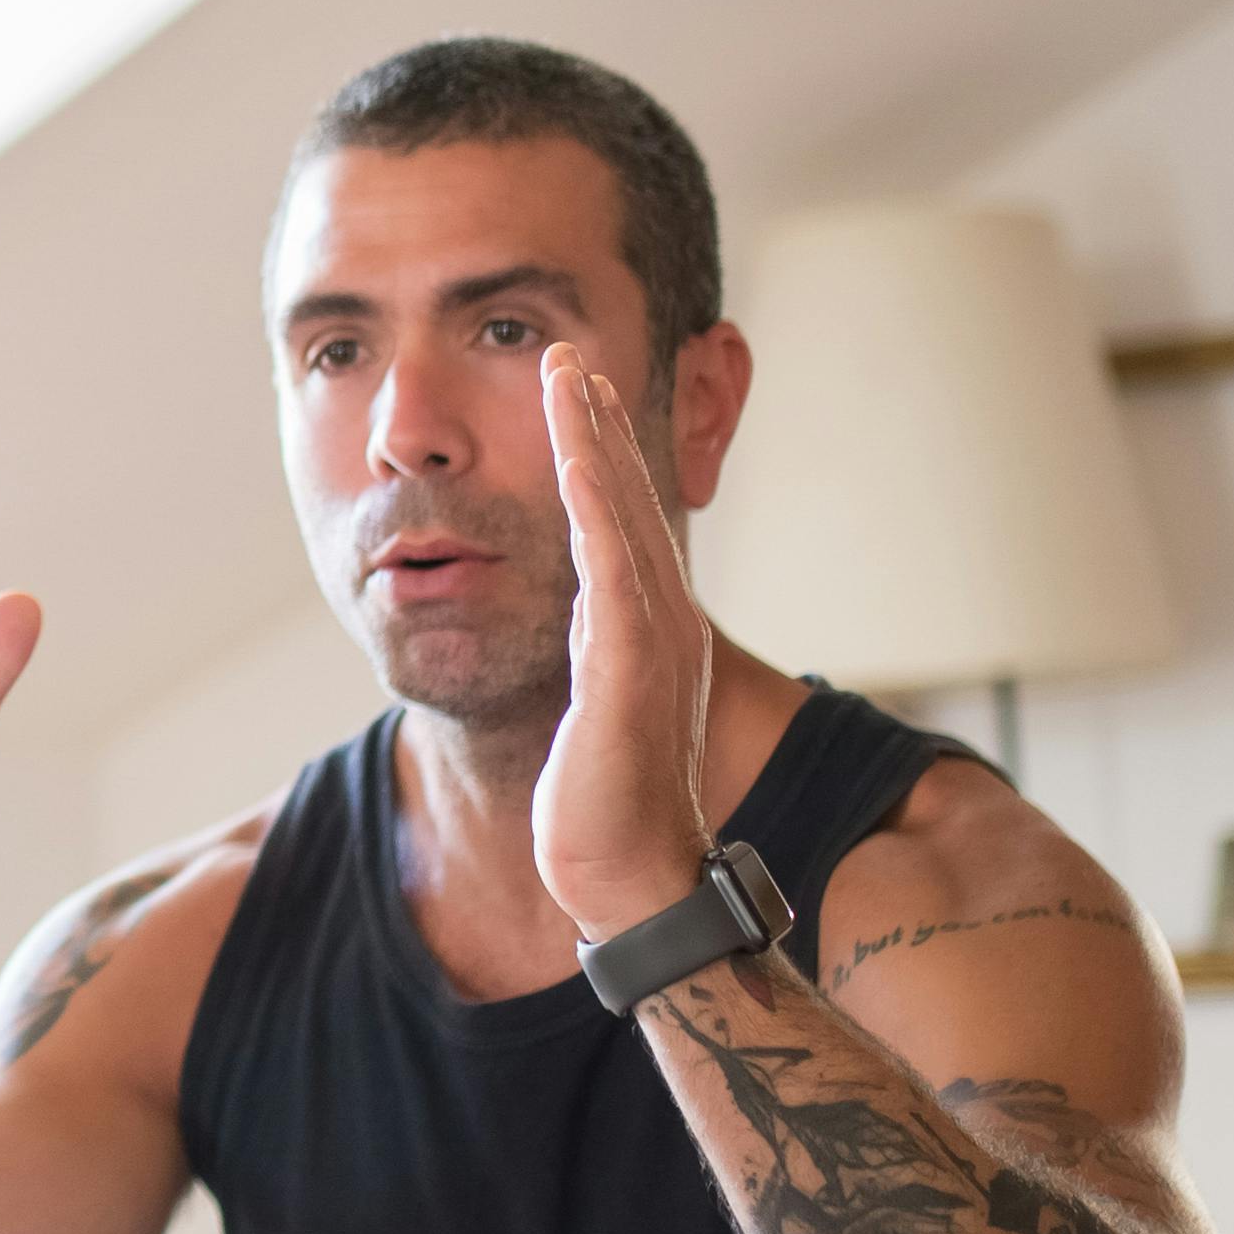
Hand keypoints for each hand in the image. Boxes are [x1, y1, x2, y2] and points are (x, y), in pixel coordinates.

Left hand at [533, 344, 716, 939]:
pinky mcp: (630, 671)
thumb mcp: (598, 702)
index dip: (601, 452)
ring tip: (571, 379)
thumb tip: (587, 611)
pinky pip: (613, 573)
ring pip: (622, 519)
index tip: (576, 392)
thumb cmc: (606, 803)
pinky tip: (579, 461)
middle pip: (629, 501)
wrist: (629, 878)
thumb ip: (600, 649)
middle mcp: (662, 622)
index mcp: (649, 628)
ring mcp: (651, 643)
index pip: (622, 520)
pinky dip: (598, 510)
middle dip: (599, 424)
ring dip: (596, 443)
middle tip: (571, 355)